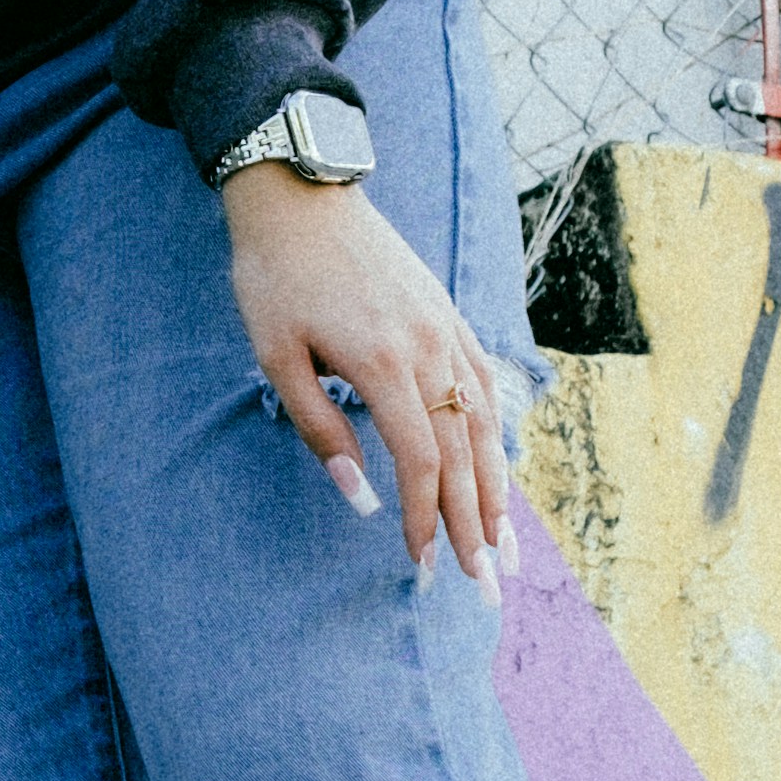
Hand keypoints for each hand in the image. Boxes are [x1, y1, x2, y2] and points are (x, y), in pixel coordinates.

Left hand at [226, 171, 509, 579]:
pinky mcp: (447, 315)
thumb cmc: (275, 276)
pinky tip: (498, 468)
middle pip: (464, 455)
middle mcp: (429, 349)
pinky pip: (484, 384)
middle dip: (475, 527)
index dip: (426, 520)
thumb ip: (319, 429)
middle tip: (487, 586)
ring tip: (506, 546)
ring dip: (497, 490)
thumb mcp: (277, 355)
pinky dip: (496, 433)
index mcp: (385, 362)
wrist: (301, 193)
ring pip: (485, 424)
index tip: (424, 567)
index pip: (421, 463)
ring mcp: (446, 330)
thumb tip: (361, 498)